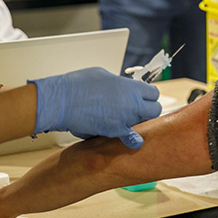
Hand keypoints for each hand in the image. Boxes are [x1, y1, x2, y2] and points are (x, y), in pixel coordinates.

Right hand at [28, 67, 160, 148]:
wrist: (63, 101)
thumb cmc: (79, 85)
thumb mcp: (104, 76)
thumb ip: (119, 85)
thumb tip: (123, 89)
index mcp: (131, 87)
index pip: (153, 93)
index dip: (148, 94)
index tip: (143, 96)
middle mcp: (133, 104)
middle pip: (154, 109)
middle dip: (148, 109)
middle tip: (139, 108)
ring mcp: (125, 119)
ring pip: (142, 123)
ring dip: (136, 120)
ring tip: (124, 117)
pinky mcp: (115, 131)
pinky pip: (132, 139)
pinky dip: (133, 140)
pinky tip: (135, 141)